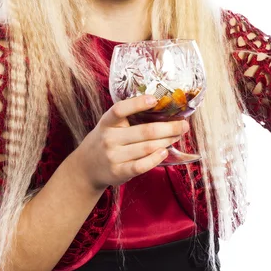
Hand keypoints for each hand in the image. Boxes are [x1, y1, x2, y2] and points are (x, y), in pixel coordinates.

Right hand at [72, 94, 189, 191]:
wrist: (87, 166)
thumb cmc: (107, 140)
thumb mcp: (111, 125)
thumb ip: (129, 118)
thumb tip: (162, 109)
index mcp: (107, 122)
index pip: (120, 109)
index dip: (137, 103)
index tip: (154, 99)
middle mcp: (109, 138)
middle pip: (145, 131)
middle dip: (169, 127)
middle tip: (184, 125)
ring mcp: (113, 156)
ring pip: (147, 147)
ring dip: (167, 141)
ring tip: (177, 136)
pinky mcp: (119, 172)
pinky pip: (141, 165)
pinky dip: (156, 158)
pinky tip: (164, 152)